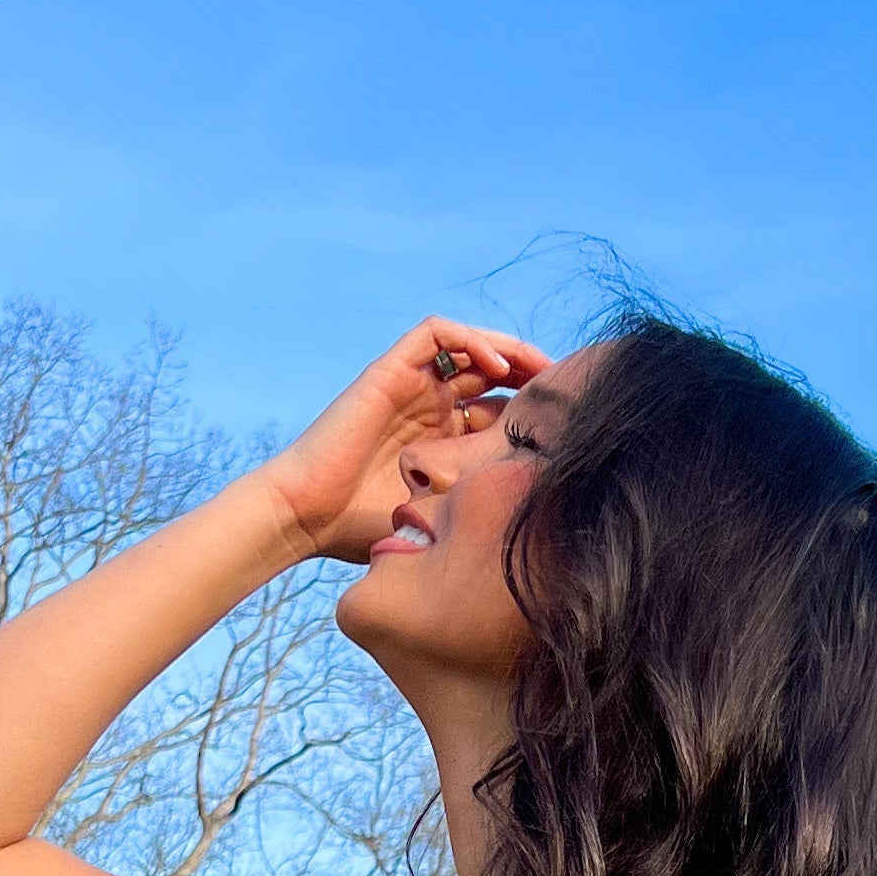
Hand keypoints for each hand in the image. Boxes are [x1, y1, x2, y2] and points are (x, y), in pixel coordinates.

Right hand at [255, 319, 544, 567]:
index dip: (533, 408)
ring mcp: (409, 385)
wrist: (307, 518)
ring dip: (508, 349)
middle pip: (491, 369)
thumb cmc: (361, 530)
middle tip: (566, 390)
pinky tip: (498, 366)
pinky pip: (435, 334)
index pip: (498, 405)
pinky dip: (470, 339)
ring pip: (469, 344)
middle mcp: (428, 405)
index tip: (569, 425)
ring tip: (540, 370)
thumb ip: (473, 518)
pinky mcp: (388, 371)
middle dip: (531, 374)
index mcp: (442, 438)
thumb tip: (533, 541)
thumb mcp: (437, 522)